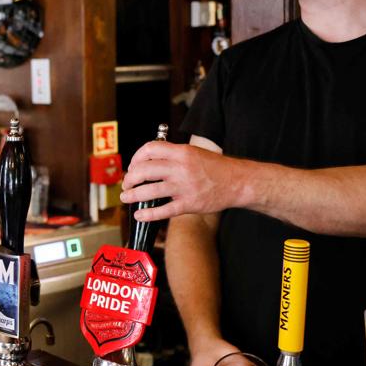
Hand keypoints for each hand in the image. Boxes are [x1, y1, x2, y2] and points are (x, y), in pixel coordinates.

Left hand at [120, 141, 243, 221]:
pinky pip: (163, 210)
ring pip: (149, 190)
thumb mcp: (195, 152)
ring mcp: (184, 187)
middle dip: (130, 178)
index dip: (136, 157)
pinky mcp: (189, 204)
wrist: (238, 182)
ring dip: (133, 195)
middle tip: (127, 183)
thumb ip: (174, 155)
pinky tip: (140, 215)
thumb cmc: (216, 167)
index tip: (133, 165)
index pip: (149, 150)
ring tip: (126, 197)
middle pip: (144, 170)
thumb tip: (150, 160)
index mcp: (181, 152)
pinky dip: (148, 214)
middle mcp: (181, 168)